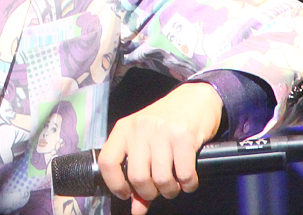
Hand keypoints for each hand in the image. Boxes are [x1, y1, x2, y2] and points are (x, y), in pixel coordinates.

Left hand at [97, 82, 223, 214]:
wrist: (194, 99)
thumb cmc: (166, 123)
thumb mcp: (146, 142)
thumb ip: (138, 174)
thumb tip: (137, 210)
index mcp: (123, 129)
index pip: (107, 162)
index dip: (115, 185)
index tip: (127, 193)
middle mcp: (139, 128)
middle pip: (137, 176)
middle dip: (149, 192)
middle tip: (158, 189)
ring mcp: (161, 131)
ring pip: (161, 179)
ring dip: (170, 190)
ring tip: (174, 183)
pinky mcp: (184, 136)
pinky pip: (184, 175)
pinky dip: (188, 185)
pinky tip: (188, 179)